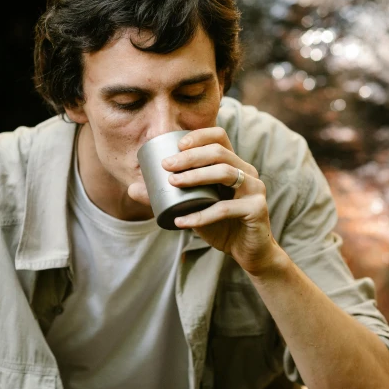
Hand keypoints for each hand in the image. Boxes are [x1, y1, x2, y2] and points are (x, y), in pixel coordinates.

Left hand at [127, 127, 282, 275]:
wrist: (248, 252)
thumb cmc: (221, 226)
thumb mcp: (193, 208)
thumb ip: (168, 197)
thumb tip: (131, 189)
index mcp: (235, 165)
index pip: (220, 137)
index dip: (199, 136)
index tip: (176, 146)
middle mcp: (248, 172)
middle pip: (220, 153)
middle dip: (190, 157)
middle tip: (166, 166)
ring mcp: (255, 189)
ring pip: (225, 173)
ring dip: (196, 176)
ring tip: (173, 183)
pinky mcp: (257, 209)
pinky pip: (225, 209)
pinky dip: (200, 215)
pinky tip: (181, 221)